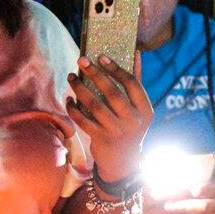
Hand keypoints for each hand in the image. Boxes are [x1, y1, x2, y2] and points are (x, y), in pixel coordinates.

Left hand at [65, 54, 152, 183]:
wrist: (124, 160)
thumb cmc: (130, 125)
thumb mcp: (138, 108)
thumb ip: (136, 81)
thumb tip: (136, 53)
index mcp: (145, 110)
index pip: (132, 84)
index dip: (116, 69)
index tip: (101, 56)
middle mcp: (133, 121)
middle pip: (112, 92)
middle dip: (94, 74)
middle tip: (81, 60)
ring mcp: (116, 131)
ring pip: (94, 105)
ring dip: (80, 88)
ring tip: (71, 76)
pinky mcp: (100, 139)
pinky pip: (83, 120)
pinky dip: (73, 108)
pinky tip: (69, 97)